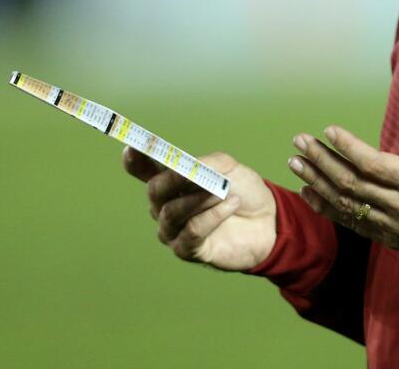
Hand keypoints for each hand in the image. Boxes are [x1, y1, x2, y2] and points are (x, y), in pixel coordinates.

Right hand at [122, 148, 276, 270]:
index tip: (131, 147)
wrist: (267, 221)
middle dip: (176, 179)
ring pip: (173, 212)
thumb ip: (207, 163)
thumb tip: (190, 168)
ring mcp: (173, 230)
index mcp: (170, 182)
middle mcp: (164, 206)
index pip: (143, 169)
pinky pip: (191, 232)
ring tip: (224, 192)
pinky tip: (231, 206)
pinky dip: (212, 216)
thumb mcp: (228, 167)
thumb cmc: (242, 190)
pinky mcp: (187, 250)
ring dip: (200, 199)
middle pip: (155, 190)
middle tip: (199, 173)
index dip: (135, 159)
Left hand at [287, 87, 398, 259]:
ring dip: (318, 183)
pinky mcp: (391, 238)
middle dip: (321, 161)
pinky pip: (353, 224)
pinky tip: (309, 193)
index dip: (348, 147)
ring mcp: (394, 225)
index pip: (374, 164)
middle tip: (299, 142)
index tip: (328, 130)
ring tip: (295, 163)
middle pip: (351, 184)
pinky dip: (328, 208)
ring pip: (347, 205)